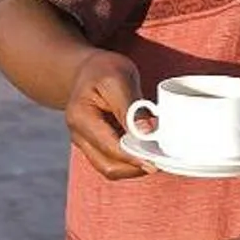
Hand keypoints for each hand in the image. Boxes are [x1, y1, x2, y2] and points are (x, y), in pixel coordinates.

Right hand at [64, 50, 150, 180]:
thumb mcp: (119, 79)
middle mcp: (78, 135)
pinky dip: (130, 162)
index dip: (134, 157)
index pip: (110, 146)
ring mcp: (85, 143)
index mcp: (81, 117)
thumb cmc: (103, 70)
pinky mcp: (94, 146)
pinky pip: (112, 163)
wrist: (88, 70)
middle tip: (160, 160)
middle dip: (136, 167)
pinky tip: (145, 153)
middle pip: (108, 166)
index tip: (156, 161)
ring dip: (134, 168)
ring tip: (155, 157)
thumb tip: (147, 133)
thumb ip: (131, 108)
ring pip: (110, 169)